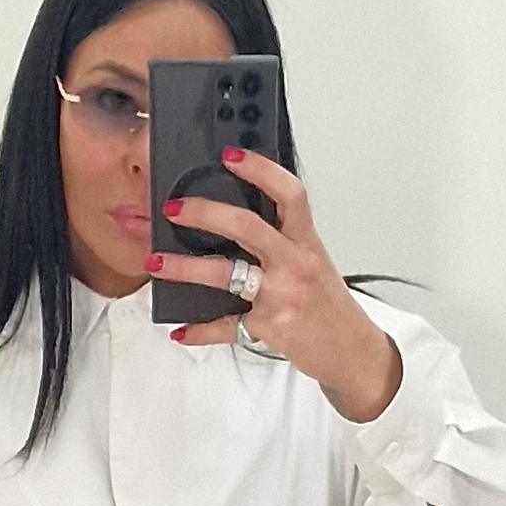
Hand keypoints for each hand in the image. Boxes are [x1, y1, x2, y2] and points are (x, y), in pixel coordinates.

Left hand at [149, 147, 402, 421]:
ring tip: (154, 261)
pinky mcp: (268, 327)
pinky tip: (180, 330)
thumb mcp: (313, 262)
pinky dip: (200, 330)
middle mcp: (295, 263)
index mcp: (306, 241)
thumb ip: (282, 239)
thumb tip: (234, 218)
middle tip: (173, 208)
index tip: (229, 154)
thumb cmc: (328, 305)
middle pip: (246, 226)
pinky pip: (225, 326)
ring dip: (182, 267)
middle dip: (204, 213)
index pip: (288, 193)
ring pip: (223, 273)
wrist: (350, 351)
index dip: (260, 169)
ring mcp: (280, 296)